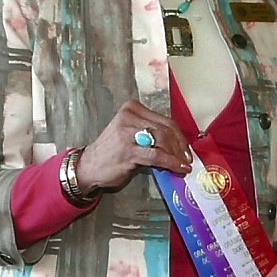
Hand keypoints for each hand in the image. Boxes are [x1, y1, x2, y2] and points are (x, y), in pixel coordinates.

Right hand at [78, 101, 193, 190]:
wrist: (89, 166)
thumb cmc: (113, 151)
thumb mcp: (132, 134)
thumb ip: (151, 134)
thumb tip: (178, 146)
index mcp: (132, 109)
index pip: (165, 120)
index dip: (180, 136)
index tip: (186, 149)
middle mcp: (129, 116)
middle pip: (166, 129)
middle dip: (180, 146)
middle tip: (187, 159)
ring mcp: (127, 132)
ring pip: (163, 140)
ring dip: (177, 155)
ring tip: (182, 165)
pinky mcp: (128, 150)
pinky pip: (156, 155)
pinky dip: (170, 162)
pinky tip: (177, 168)